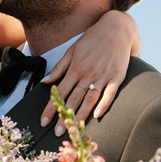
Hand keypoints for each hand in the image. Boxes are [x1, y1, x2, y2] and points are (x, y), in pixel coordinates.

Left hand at [40, 10, 138, 132]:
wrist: (116, 28)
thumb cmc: (92, 39)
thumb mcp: (72, 50)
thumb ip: (59, 68)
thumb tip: (46, 82)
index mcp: (75, 68)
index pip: (60, 92)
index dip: (51, 108)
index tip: (44, 121)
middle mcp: (88, 73)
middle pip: (74, 99)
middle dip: (65, 116)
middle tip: (57, 133)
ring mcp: (103, 75)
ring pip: (90, 99)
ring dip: (81, 115)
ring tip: (74, 128)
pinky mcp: (117, 76)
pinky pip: (110, 93)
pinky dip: (104, 104)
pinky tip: (97, 115)